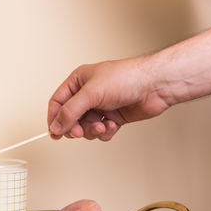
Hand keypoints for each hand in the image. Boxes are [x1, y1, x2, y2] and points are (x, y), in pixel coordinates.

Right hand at [47, 57, 171, 140]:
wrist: (156, 85)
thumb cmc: (127, 78)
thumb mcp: (91, 93)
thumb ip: (70, 111)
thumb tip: (55, 126)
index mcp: (78, 82)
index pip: (58, 102)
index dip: (54, 118)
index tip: (54, 133)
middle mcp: (88, 94)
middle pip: (70, 118)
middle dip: (75, 127)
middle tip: (79, 132)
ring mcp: (101, 106)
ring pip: (85, 127)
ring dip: (92, 130)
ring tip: (102, 126)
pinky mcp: (113, 117)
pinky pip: (101, 131)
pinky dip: (105, 132)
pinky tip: (112, 125)